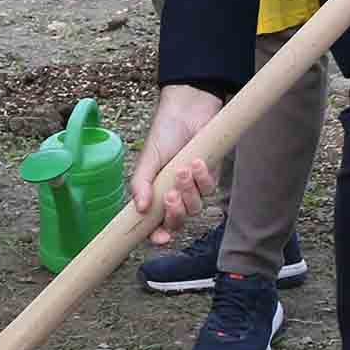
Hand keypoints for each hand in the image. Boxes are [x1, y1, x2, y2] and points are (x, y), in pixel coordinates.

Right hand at [126, 84, 224, 243]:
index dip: (157, 236)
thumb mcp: (147, 159)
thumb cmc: (164, 134)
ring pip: (195, 208)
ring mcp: (193, 188)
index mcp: (155, 195)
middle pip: (177, 221)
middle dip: (175, 213)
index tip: (160, 238)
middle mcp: (174, 195)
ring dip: (188, 192)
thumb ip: (140, 184)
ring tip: (182, 170)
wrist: (187, 111)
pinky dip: (202, 178)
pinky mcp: (209, 177)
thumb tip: (140, 209)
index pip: (155, 224)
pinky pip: (208, 189)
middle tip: (169, 195)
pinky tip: (196, 163)